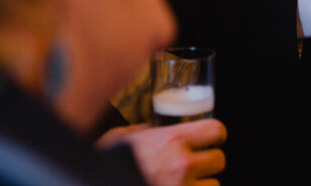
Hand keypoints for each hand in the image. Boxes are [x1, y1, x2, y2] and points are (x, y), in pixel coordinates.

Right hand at [96, 120, 225, 185]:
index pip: (216, 130)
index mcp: (170, 140)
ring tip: (182, 184)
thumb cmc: (107, 163)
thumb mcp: (119, 140)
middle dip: (208, 163)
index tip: (209, 139)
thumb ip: (140, 132)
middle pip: (219, 160)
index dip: (214, 135)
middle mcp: (181, 165)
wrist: (91, 182)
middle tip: (193, 166)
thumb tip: (149, 129)